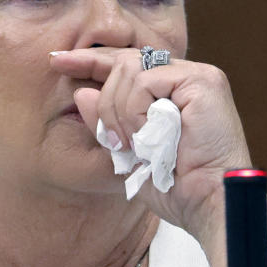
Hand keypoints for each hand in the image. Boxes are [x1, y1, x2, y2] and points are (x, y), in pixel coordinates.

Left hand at [49, 47, 252, 242]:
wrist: (209, 205)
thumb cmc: (177, 189)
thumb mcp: (128, 156)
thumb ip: (106, 125)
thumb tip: (81, 94)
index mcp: (172, 91)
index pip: (125, 64)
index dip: (90, 61)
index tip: (56, 62)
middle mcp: (186, 77)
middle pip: (123, 62)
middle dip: (106, 102)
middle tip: (115, 141)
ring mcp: (197, 76)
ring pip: (130, 69)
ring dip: (121, 112)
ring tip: (135, 144)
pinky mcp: (202, 81)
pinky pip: (146, 80)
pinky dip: (136, 110)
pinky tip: (146, 135)